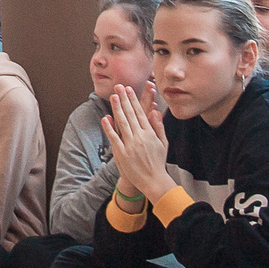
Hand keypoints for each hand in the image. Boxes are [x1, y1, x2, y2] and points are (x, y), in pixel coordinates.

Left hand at [99, 81, 173, 200]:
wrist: (153, 180)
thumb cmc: (158, 161)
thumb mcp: (163, 143)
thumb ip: (159, 126)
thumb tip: (155, 111)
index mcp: (150, 133)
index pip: (140, 113)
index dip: (134, 100)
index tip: (129, 90)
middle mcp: (140, 137)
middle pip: (130, 114)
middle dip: (124, 99)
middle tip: (119, 86)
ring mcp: (130, 145)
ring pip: (122, 123)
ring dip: (117, 108)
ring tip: (113, 96)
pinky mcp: (122, 153)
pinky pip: (114, 138)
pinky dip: (109, 128)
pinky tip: (105, 118)